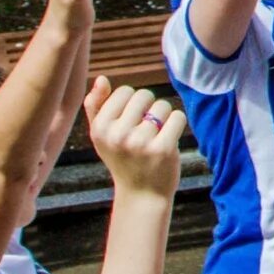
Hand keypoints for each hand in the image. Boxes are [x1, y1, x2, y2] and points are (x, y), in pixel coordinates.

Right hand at [85, 79, 185, 200]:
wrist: (141, 194)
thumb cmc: (122, 159)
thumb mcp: (101, 135)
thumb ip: (96, 106)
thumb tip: (101, 78)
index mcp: (99, 128)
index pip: (124, 91)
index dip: (133, 103)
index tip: (130, 122)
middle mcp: (116, 135)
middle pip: (144, 95)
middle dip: (149, 109)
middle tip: (145, 131)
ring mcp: (139, 142)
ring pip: (162, 106)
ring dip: (164, 118)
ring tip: (155, 137)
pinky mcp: (162, 149)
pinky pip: (178, 117)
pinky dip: (177, 125)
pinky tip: (169, 140)